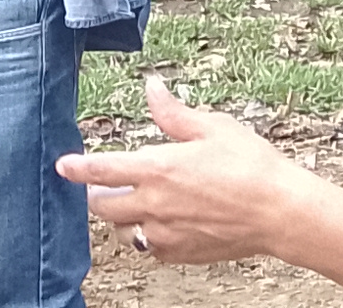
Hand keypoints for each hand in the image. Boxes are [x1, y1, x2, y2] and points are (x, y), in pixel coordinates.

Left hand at [56, 78, 318, 263]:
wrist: (280, 212)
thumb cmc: (252, 166)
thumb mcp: (213, 127)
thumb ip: (174, 114)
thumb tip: (152, 89)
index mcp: (158, 169)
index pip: (102, 170)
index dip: (77, 168)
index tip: (63, 166)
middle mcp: (155, 205)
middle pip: (104, 207)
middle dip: (97, 195)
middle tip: (104, 185)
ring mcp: (166, 233)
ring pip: (125, 230)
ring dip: (123, 216)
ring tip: (137, 202)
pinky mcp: (180, 252)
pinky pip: (150, 248)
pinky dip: (148, 236)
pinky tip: (163, 223)